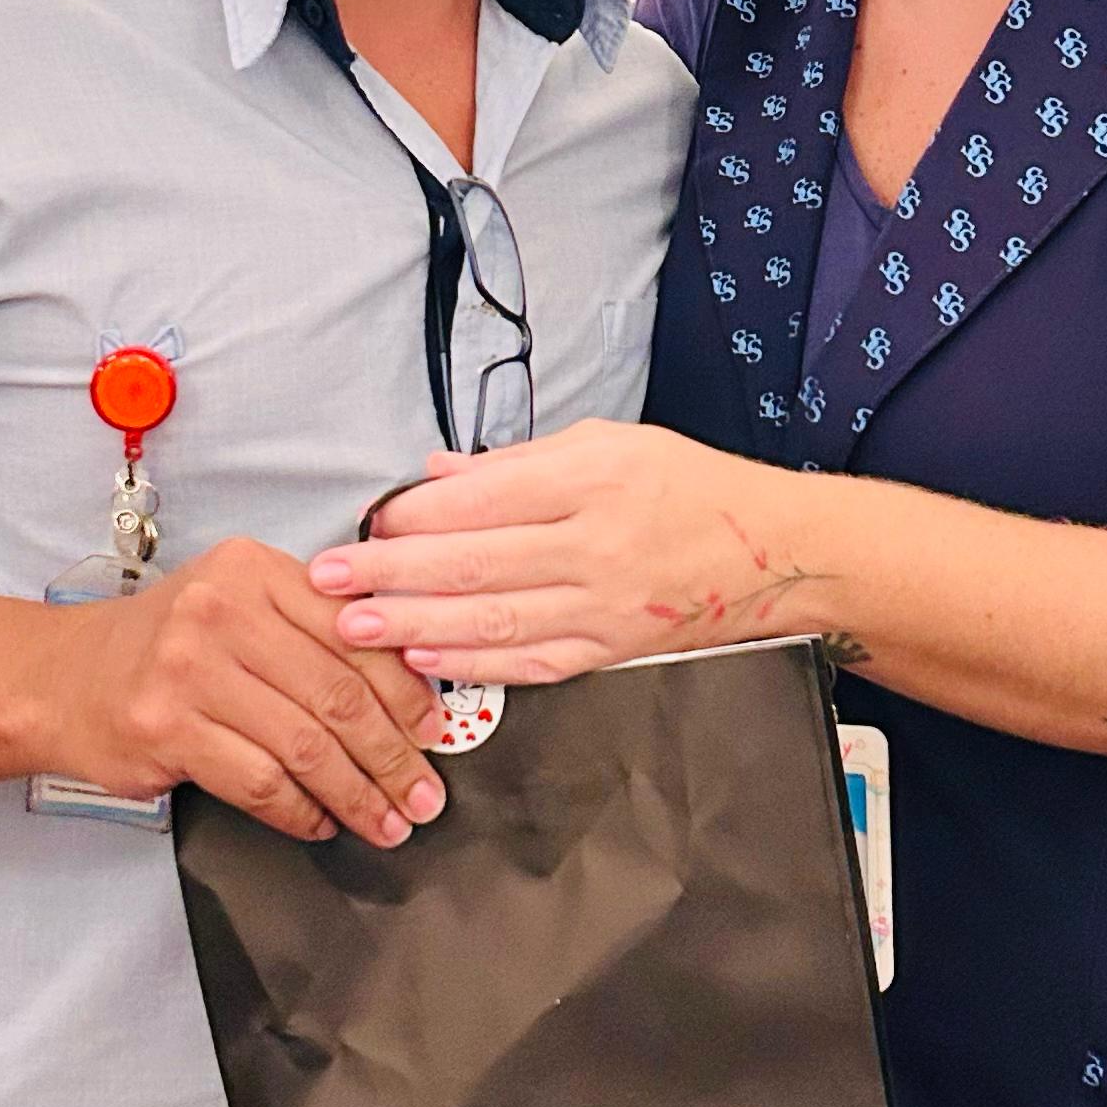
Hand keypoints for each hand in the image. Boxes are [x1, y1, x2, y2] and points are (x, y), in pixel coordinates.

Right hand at [48, 538, 448, 848]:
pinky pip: (259, 781)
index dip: (406, 691)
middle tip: (425, 795)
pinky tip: (320, 823)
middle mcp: (221, 610)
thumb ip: (311, 628)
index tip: (436, 733)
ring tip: (388, 822)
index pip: (355, 633)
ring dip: (357, 794)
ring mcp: (188, 670)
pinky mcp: (166, 728)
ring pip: (304, 745)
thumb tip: (410, 687)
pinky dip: (301, 811)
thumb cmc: (167, 646)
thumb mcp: (238, 604)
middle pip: (337, 694)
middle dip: (394, 755)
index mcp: (254, 570)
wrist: (61, 678)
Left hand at [306, 427, 831, 686]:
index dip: (416, 514)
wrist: (779, 554)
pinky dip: (472, 663)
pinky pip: (529, 661)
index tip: (368, 520)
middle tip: (327, 577)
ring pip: (493, 619)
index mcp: (595, 478)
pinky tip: (424, 660)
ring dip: (413, 625)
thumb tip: (437, 475)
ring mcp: (604, 605)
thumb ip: (520, 462)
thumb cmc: (693, 488)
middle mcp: (597, 544)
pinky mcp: (610, 649)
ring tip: (352, 626)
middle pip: (475, 562)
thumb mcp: (613, 443)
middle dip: (390, 573)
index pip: (484, 499)